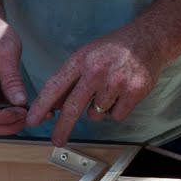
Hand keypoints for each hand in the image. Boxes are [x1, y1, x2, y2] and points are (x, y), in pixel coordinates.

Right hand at [0, 14, 28, 135]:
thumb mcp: (5, 53)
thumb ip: (11, 79)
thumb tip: (20, 102)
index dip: (6, 117)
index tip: (24, 110)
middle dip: (10, 125)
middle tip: (30, 116)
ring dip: (14, 122)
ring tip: (35, 113)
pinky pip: (2, 112)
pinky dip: (15, 114)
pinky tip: (30, 108)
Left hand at [25, 26, 165, 143]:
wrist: (149, 39)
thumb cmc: (113, 49)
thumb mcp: (86, 56)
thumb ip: (70, 80)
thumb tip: (54, 106)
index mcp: (80, 60)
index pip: (55, 86)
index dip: (42, 106)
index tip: (32, 121)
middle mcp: (96, 71)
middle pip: (73, 107)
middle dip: (62, 127)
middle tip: (56, 141)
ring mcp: (116, 82)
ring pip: (96, 114)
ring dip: (98, 110)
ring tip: (109, 91)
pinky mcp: (134, 91)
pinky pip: (116, 115)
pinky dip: (117, 110)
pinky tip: (122, 94)